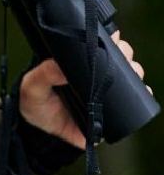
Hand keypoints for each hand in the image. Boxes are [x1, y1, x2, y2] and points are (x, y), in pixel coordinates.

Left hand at [19, 30, 149, 149]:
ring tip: (130, 74)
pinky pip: (132, 104)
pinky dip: (140, 96)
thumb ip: (43, 74)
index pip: (99, 43)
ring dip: (134, 72)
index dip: (110, 39)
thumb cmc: (35, 104)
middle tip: (121, 58)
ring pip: (130, 75)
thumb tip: (60, 66)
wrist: (41, 135)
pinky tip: (140, 92)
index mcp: (77, 62)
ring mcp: (104, 91)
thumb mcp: (33, 87)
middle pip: (120, 56)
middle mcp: (94, 73)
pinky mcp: (111, 112)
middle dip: (125, 54)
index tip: (113, 39)